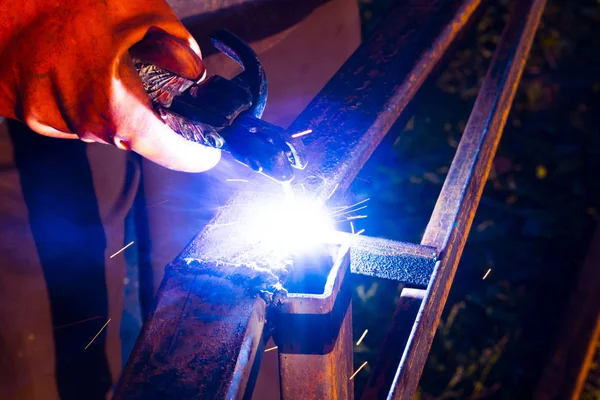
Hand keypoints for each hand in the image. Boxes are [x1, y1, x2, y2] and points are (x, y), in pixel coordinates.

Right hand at [0, 0, 219, 171]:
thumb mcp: (143, 11)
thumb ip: (178, 50)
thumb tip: (193, 75)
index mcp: (112, 107)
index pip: (169, 153)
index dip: (194, 154)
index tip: (206, 153)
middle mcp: (75, 124)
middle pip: (131, 137)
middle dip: (148, 118)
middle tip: (154, 89)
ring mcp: (39, 118)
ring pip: (94, 125)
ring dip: (107, 104)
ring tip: (100, 62)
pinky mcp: (13, 107)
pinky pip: (59, 113)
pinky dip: (74, 96)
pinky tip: (70, 63)